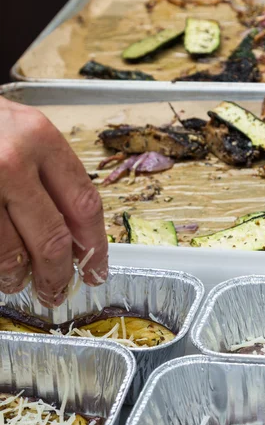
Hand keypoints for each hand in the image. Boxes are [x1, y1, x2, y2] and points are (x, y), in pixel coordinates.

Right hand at [0, 96, 107, 306]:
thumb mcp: (23, 134)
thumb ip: (52, 178)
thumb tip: (76, 239)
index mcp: (41, 139)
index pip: (84, 206)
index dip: (95, 247)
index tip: (95, 270)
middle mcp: (11, 162)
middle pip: (52, 239)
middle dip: (58, 275)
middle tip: (57, 290)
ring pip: (11, 254)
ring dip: (19, 278)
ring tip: (19, 283)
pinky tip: (0, 271)